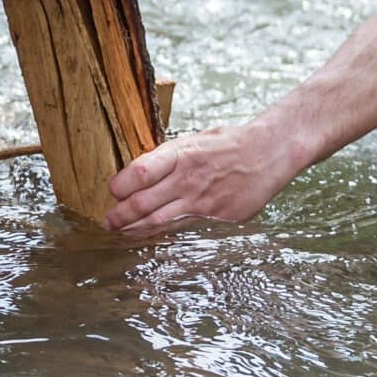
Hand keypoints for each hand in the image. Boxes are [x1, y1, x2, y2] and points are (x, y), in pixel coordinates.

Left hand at [104, 120, 299, 235]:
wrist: (269, 152)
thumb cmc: (229, 143)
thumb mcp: (195, 140)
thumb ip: (170, 157)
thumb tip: (142, 172)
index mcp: (180, 154)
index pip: (140, 172)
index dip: (120, 185)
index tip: (112, 191)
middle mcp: (188, 179)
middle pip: (144, 202)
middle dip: (120, 214)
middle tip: (107, 220)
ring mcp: (203, 200)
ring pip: (160, 220)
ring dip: (136, 228)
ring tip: (121, 231)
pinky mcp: (218, 216)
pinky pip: (185, 227)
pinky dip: (166, 233)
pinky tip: (153, 236)